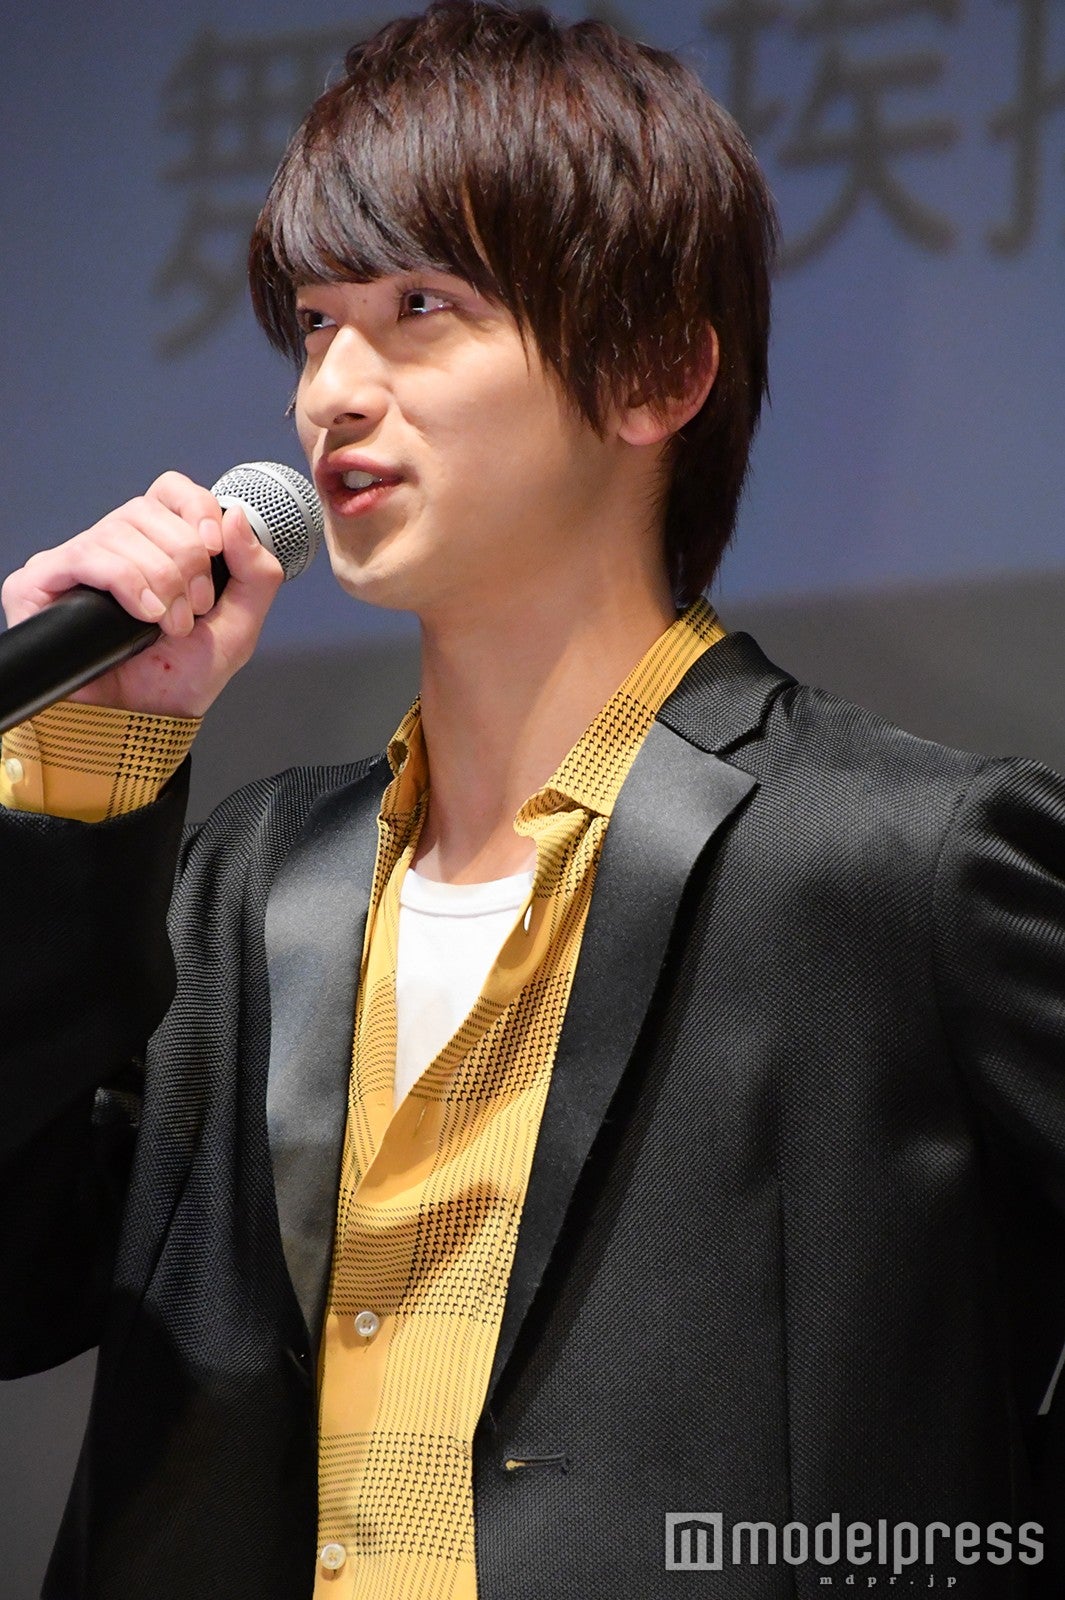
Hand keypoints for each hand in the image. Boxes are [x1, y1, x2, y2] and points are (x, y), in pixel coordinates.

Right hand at [0, 471, 284, 717]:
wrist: (143, 721)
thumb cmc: (180, 678)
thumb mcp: (239, 627)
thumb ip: (256, 573)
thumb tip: (238, 517)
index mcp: (158, 545)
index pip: (171, 491)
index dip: (196, 509)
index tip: (214, 549)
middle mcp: (116, 546)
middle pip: (149, 510)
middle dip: (184, 562)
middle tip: (191, 611)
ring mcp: (77, 562)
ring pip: (121, 530)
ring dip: (159, 580)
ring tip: (167, 625)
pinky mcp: (42, 582)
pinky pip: (88, 556)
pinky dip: (126, 582)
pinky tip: (143, 614)